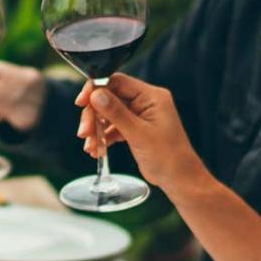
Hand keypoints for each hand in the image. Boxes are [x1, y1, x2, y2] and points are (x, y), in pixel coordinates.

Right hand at [79, 73, 211, 188]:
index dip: (96, 89)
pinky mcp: (135, 128)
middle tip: (84, 132)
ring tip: (90, 146)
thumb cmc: (168, 156)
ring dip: (96, 128)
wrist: (179, 178)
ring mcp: (139, 115)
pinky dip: (103, 137)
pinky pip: (113, 127)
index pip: (117, 82)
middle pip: (109, 98)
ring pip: (108, 114)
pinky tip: (96, 150)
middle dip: (94, 115)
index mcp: (151, 96)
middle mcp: (145, 102)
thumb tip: (96, 94)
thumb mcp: (139, 134)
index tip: (81, 103)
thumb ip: (116, 113)